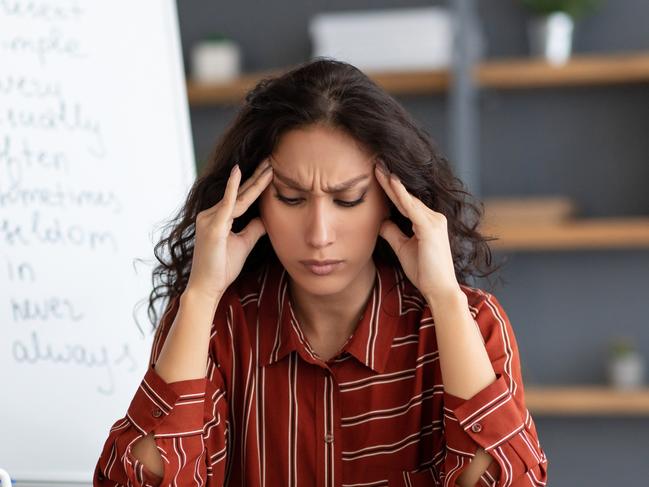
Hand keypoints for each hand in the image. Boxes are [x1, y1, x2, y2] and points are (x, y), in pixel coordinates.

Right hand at [186, 159, 272, 299]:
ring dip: (254, 180)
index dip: (256, 184)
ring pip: (237, 196)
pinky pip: (226, 204)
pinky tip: (238, 172)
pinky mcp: (212, 226)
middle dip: (257, 175)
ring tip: (268, 164)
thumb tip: (265, 218)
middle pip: (239, 192)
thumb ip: (253, 229)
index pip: (241, 197)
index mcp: (218, 218)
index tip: (270, 170)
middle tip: (271, 159)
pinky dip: (233, 187)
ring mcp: (210, 219)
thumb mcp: (243, 244)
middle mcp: (211, 214)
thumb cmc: (221, 269)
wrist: (207, 288)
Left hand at [374, 160, 460, 300]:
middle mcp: (434, 218)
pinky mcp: (430, 229)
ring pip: (408, 199)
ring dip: (392, 183)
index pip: (405, 202)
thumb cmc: (424, 272)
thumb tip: (381, 221)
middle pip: (406, 196)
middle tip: (376, 162)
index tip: (377, 175)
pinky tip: (391, 182)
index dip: (390, 189)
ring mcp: (434, 222)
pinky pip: (412, 208)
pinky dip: (401, 194)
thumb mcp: (403, 248)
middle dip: (389, 180)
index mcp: (428, 222)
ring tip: (378, 167)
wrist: (439, 289)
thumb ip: (393, 233)